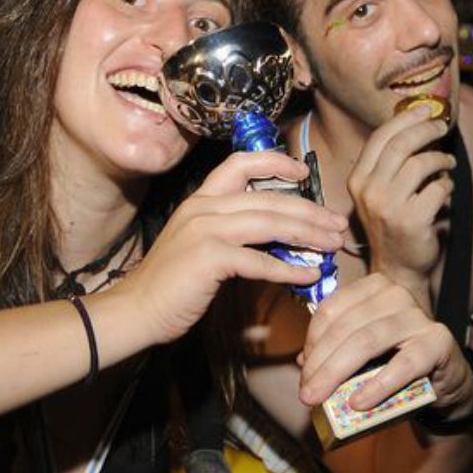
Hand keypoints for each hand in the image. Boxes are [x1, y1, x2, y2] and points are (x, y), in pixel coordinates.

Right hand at [118, 151, 344, 345]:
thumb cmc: (171, 284)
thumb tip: (282, 240)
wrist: (136, 309)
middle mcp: (203, 207)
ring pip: (269, 223)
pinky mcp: (209, 257)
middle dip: (309, 210)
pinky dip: (288, 269)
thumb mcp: (201, 246)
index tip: (303, 170)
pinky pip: (259, 260)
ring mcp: (205, 230)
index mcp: (201, 199)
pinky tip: (308, 276)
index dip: (275, 162)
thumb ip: (234, 235)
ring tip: (332, 245)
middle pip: (268, 199)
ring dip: (307, 234)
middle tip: (337, 224)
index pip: (239, 163)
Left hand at [296, 273, 462, 413]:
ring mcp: (418, 315)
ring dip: (337, 373)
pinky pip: (403, 364)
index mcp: (373, 288)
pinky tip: (359, 402)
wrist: (445, 378)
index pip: (331, 309)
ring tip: (321, 398)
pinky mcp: (438, 341)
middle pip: (345, 327)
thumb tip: (304, 362)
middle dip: (320, 363)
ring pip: (367, 342)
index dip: (312, 341)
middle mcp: (396, 294)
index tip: (304, 372)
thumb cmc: (397, 361)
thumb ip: (336, 350)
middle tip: (307, 394)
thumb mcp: (364, 352)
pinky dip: (377, 385)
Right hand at [346, 105, 454, 300]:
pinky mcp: (412, 220)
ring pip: (421, 164)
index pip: (380, 138)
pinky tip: (447, 190)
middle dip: (426, 130)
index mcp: (358, 180)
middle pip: (401, 145)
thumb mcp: (379, 192)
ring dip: (440, 159)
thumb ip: (390, 164)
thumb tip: (416, 125)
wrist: (396, 269)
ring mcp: (389, 206)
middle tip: (442, 127)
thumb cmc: (392, 224)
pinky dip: (447, 185)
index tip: (425, 110)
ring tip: (448, 163)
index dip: (405, 119)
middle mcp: (369, 191)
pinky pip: (438, 189)